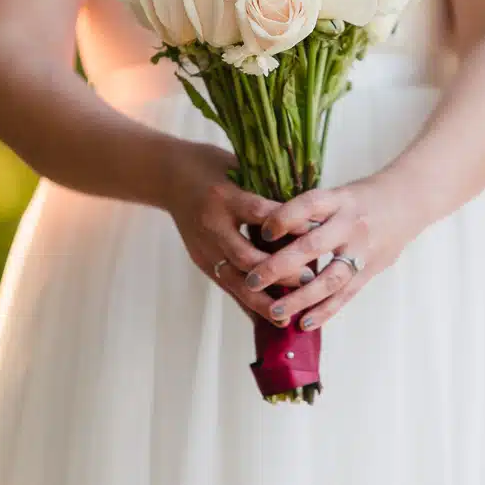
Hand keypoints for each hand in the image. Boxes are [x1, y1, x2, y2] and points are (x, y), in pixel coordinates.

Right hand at [162, 139, 314, 324]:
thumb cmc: (211, 167)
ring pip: (235, 280)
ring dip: (262, 300)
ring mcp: (204, 247)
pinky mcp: (201, 261)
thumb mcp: (238, 167)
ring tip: (287, 315)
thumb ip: (266, 188)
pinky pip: (227, 286)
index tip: (316, 232)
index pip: (259, 213)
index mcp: (223, 196)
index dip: (287, 225)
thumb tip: (306, 208)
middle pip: (246, 256)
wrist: (168, 177)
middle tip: (308, 279)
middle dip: (278, 272)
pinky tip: (266, 317)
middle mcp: (212, 226)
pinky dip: (247, 303)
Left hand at [244, 171, 421, 330]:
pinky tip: (304, 323)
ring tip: (274, 311)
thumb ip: (308, 211)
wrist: (409, 201)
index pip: (308, 205)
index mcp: (338, 199)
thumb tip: (263, 228)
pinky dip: (325, 311)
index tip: (262, 231)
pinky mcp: (370, 270)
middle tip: (252, 280)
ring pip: (330, 278)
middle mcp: (350, 224)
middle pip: (313, 246)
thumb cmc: (361, 198)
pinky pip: (346, 294)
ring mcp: (362, 250)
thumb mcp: (336, 193)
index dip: (284, 218)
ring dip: (300, 298)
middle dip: (280, 265)